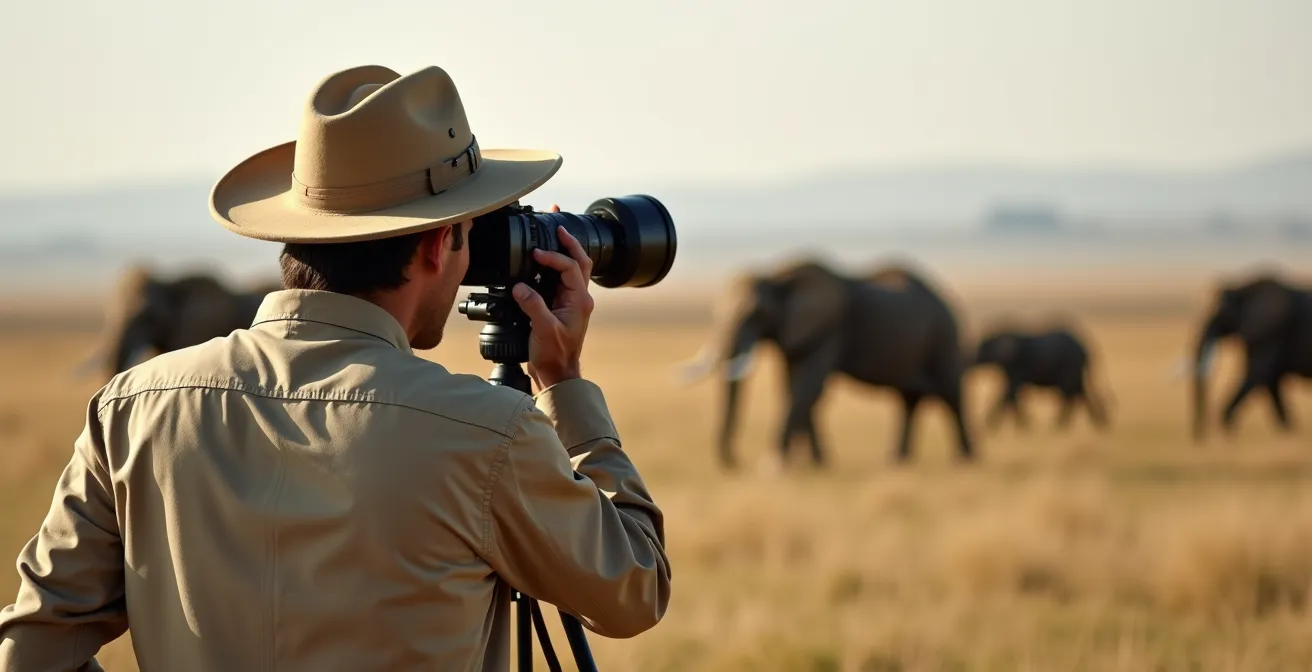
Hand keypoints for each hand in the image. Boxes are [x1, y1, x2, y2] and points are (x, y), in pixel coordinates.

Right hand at [511, 204, 595, 389]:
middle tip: (557, 222)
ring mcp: (570, 302)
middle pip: (580, 260)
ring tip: (553, 230)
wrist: (556, 374)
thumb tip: (520, 286)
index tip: (536, 252)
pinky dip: (553, 265)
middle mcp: (578, 298)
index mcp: (579, 301)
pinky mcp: (560, 307)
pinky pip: (559, 279)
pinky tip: (542, 260)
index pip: (571, 268)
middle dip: (569, 240)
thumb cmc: (554, 355)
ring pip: (572, 268)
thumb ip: (533, 305)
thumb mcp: (543, 330)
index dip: (554, 257)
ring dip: (564, 249)